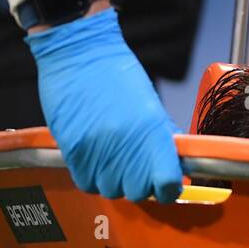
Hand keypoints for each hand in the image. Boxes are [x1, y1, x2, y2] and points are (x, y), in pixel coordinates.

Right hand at [26, 9, 183, 202]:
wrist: (79, 55)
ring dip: (117, 182)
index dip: (169, 189)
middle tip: (141, 171)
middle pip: (138, 192)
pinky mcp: (72, 151)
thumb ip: (163, 138)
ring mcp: (97, 151)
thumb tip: (176, 165)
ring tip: (117, 162)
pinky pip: (87, 183)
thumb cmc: (117, 75)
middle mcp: (125, 145)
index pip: (167, 183)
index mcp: (151, 132)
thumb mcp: (151, 105)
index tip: (168, 184)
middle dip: (143, 186)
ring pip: (111, 191)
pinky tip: (98, 161)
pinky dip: (94, 179)